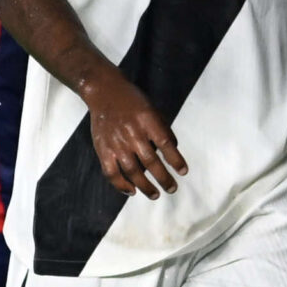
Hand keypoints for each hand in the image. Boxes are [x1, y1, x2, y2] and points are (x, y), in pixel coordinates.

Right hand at [81, 71, 186, 198]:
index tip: (183, 172)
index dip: (176, 160)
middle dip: (164, 178)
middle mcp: (133, 134)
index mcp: (148, 122)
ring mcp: (117, 144)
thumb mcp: (152, 109)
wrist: (104, 91)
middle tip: (172, 189)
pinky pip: (112, 172)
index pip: (166, 145)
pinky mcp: (103, 150)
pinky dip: (121, 185)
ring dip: (146, 186)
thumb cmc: (132, 100)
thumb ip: (162, 128)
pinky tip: (132, 191)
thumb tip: (173, 149)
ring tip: (155, 194)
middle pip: (151, 162)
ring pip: (133, 171)